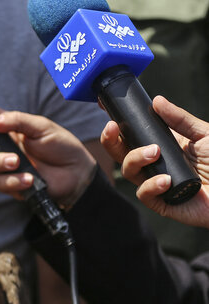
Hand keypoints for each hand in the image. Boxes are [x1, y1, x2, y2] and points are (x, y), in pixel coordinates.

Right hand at [0, 98, 95, 207]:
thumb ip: (17, 121)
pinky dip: (13, 181)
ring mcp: (3, 166)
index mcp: (6, 126)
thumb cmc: (61, 145)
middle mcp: (0, 145)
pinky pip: (0, 183)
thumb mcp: (42, 127)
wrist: (77, 174)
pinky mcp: (10, 185)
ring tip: (18, 163)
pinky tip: (29, 179)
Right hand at [101, 96, 208, 227]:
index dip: (116, 124)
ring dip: (135, 159)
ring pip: (128, 171)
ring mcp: (156, 183)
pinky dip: (150, 185)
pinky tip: (166, 180)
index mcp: (162, 146)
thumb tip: (156, 100)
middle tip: (113, 128)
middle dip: (110, 140)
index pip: (131, 135)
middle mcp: (154, 164)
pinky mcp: (162, 203)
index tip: (104, 108)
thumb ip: (180, 119)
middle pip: (120, 153)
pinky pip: (144, 193)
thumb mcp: (204, 134)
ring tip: (154, 153)